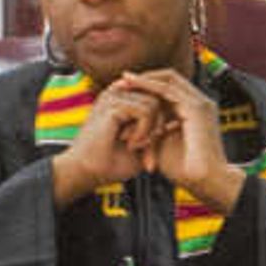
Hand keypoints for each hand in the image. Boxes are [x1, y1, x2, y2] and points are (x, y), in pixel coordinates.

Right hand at [47, 77, 167, 201]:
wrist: (87, 172)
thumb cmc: (112, 161)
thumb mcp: (143, 144)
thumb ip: (158, 131)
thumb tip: (178, 122)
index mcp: (123, 99)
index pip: (157, 95)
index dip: (163, 117)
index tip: (156, 140)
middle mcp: (118, 93)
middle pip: (159, 97)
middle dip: (158, 125)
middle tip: (145, 148)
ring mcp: (113, 97)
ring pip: (155, 103)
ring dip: (151, 129)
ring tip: (136, 145)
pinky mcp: (111, 106)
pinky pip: (145, 111)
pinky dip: (144, 131)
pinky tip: (131, 143)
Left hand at [113, 68, 249, 210]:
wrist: (204, 180)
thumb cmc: (186, 170)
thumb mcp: (163, 143)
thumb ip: (154, 129)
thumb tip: (133, 123)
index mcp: (196, 113)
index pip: (171, 90)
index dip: (148, 87)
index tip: (127, 90)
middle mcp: (201, 104)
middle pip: (171, 79)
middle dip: (145, 78)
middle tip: (122, 81)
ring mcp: (201, 104)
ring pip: (169, 79)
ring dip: (144, 79)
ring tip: (123, 81)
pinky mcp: (196, 108)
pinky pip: (167, 89)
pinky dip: (148, 85)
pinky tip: (132, 86)